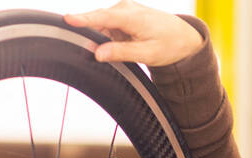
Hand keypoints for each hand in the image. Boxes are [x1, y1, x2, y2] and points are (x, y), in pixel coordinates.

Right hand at [64, 1, 204, 65]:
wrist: (183, 37)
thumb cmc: (169, 44)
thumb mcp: (147, 53)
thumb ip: (121, 52)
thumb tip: (98, 53)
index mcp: (132, 16)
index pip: (103, 17)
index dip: (84, 19)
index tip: (68, 20)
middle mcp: (125, 9)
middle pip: (98, 22)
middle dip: (92, 36)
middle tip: (93, 53)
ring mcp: (122, 10)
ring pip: (101, 25)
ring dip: (103, 39)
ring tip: (123, 49)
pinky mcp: (122, 16)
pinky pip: (107, 27)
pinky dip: (108, 37)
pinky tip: (121, 45)